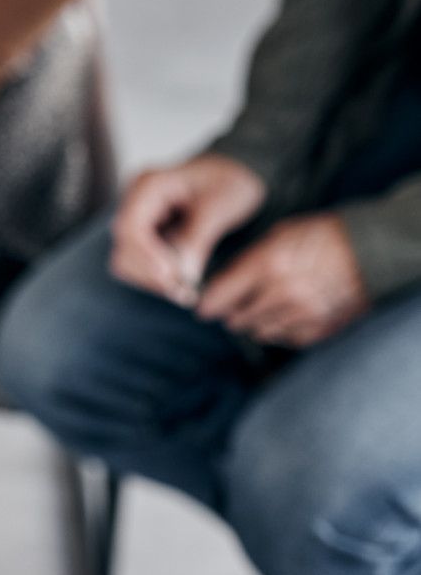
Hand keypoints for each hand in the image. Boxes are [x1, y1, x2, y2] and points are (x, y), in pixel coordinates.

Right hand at [110, 154, 265, 304]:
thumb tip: (183, 276)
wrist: (236, 174)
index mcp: (149, 185)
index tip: (171, 277)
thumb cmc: (230, 181)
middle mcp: (135, 203)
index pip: (129, 227)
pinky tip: (180, 283)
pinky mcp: (144, 237)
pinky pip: (139, 265)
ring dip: (152, 282)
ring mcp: (137, 220)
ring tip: (185, 291)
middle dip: (151, 275)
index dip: (146, 256)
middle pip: (123, 249)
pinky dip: (156, 280)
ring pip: (126, 262)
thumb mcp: (219, 206)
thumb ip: (198, 239)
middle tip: (184, 292)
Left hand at [196, 213, 367, 347]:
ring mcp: (302, 313)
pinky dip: (279, 331)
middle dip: (231, 313)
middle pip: (237, 318)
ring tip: (258, 310)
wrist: (370, 249)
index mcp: (267, 264)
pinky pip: (287, 339)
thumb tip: (222, 282)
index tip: (203, 308)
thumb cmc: (321, 235)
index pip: (220, 296)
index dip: (207, 304)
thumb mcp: (278, 235)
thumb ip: (248, 261)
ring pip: (259, 331)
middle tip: (232, 307)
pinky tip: (281, 318)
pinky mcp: (320, 326)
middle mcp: (281, 293)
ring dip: (254, 323)